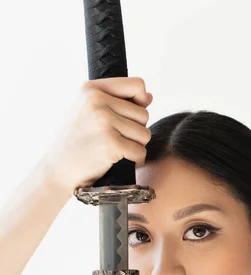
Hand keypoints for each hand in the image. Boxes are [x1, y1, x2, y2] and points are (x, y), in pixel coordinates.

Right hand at [44, 76, 152, 191]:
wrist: (57, 169)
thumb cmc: (74, 142)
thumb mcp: (87, 111)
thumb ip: (117, 101)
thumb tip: (149, 97)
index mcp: (91, 88)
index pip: (136, 85)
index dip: (142, 101)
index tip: (133, 116)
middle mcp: (97, 101)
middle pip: (143, 114)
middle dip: (136, 130)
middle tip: (118, 139)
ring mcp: (104, 122)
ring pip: (144, 133)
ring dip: (137, 145)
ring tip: (119, 149)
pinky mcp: (111, 143)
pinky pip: (140, 151)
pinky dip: (136, 159)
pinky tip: (123, 161)